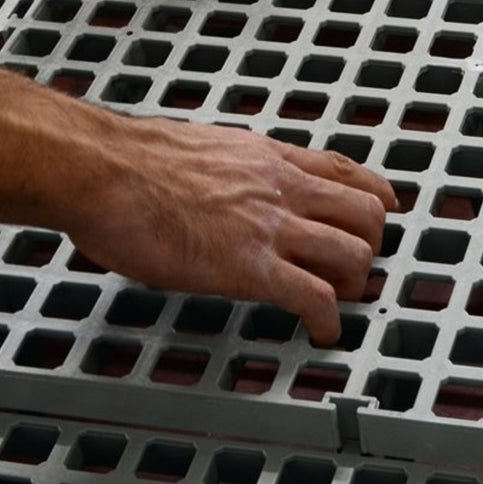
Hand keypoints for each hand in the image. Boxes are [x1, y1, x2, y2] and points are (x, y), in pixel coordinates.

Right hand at [66, 118, 395, 345]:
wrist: (101, 171)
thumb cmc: (129, 163)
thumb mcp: (201, 149)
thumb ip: (232, 170)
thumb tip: (226, 186)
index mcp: (267, 158)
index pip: (345, 170)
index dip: (374, 196)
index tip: (381, 212)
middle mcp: (281, 188)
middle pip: (366, 214)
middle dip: (369, 247)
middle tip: (352, 270)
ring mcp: (270, 228)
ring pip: (353, 255)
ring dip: (352, 286)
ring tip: (335, 304)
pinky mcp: (250, 267)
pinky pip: (315, 298)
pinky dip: (328, 322)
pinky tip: (321, 334)